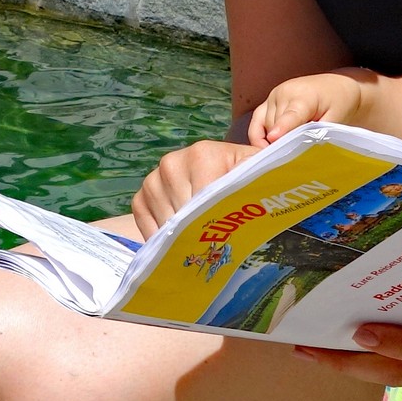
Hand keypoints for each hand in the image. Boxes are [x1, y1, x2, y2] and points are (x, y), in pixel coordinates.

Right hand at [131, 138, 256, 235]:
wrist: (222, 167)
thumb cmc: (242, 174)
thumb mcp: (257, 171)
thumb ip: (258, 175)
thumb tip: (260, 186)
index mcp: (201, 154)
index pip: (204, 200)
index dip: (216, 225)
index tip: (227, 240)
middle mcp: (172, 163)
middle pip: (183, 215)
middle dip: (199, 233)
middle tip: (215, 245)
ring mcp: (153, 180)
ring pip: (165, 224)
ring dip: (181, 238)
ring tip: (199, 243)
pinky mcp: (141, 196)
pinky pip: (145, 224)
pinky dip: (160, 238)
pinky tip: (177, 243)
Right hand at [248, 73, 366, 146]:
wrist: (336, 87)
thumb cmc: (339, 103)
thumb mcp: (335, 119)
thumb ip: (317, 133)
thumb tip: (302, 150)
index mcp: (304, 97)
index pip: (291, 116)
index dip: (282, 129)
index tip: (273, 138)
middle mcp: (284, 93)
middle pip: (276, 128)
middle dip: (282, 144)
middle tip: (294, 159)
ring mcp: (273, 96)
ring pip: (265, 128)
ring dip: (273, 141)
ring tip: (287, 151)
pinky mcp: (268, 101)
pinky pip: (256, 122)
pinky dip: (258, 136)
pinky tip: (267, 148)